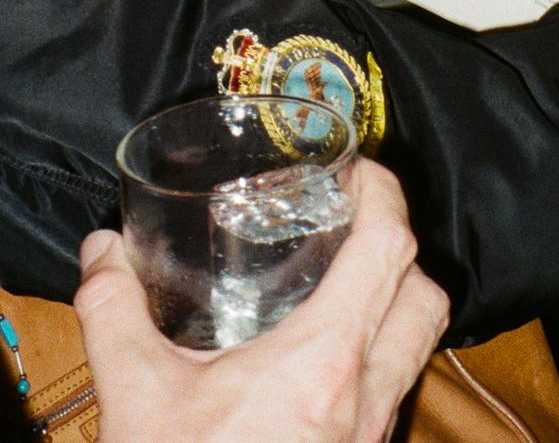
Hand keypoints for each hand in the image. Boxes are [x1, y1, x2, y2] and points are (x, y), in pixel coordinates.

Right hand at [75, 159, 449, 442]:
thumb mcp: (136, 401)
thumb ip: (116, 314)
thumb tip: (103, 254)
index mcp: (325, 362)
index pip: (391, 248)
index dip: (387, 194)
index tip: (363, 171)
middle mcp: (366, 395)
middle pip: (426, 293)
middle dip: (401, 244)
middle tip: (356, 222)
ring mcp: (372, 433)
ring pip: (418, 344)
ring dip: (396, 301)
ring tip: (344, 281)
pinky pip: (395, 388)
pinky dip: (378, 353)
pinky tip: (324, 357)